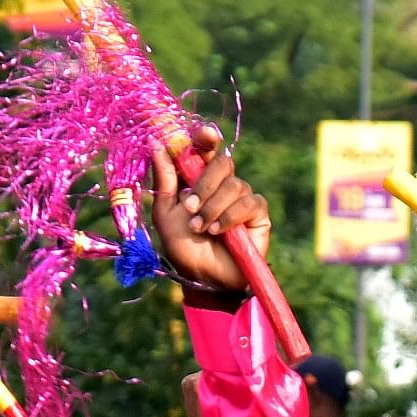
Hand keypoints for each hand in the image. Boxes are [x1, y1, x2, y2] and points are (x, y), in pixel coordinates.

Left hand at [147, 125, 268, 298]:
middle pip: (223, 162)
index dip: (206, 138)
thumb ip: (164, 180)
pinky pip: (249, 202)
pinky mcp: (258, 214)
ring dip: (213, 207)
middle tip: (190, 206)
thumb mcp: (166, 213)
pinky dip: (230, 216)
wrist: (204, 279)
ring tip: (201, 228)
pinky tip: (219, 232)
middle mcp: (223, 184)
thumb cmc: (184, 247)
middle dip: (205, 183)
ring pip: (234, 184)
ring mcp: (242, 197)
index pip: (206, 149)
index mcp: (199, 179)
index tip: (205, 136)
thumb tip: (158, 144)